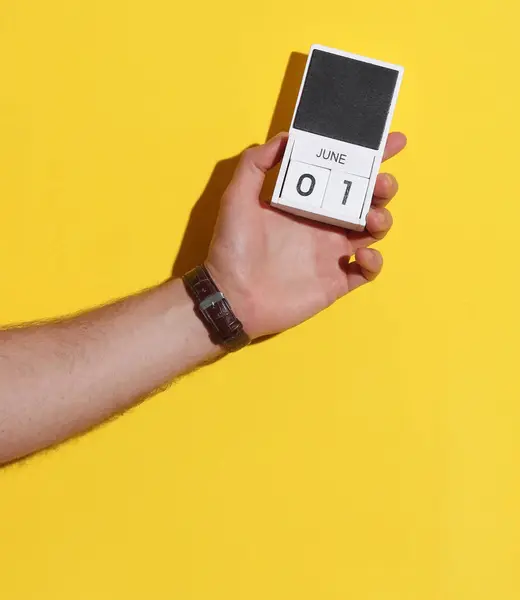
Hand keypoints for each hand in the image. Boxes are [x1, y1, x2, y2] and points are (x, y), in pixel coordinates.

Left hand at [206, 132, 406, 338]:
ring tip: (372, 218)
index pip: (343, 176)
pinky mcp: (336, 283)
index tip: (392, 141)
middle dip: (382, 188)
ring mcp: (332, 255)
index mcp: (306, 203)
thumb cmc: (233, 247)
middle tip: (381, 183)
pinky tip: (360, 255)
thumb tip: (286, 137)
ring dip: (382, 219)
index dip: (370, 157)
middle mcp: (323, 226)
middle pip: (366, 201)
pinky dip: (373, 262)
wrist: (232, 296)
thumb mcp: (237, 197)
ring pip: (372, 233)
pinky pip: (367, 272)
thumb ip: (255, 163)